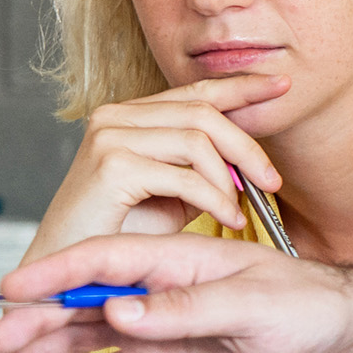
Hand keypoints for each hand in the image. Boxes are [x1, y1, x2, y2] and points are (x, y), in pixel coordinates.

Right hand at [0, 232, 352, 352]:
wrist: (341, 341)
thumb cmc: (309, 304)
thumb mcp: (251, 302)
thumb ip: (185, 308)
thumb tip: (124, 309)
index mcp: (177, 260)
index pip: (105, 260)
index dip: (55, 273)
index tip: (13, 288)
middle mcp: (159, 292)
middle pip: (84, 302)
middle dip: (37, 321)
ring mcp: (161, 328)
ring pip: (91, 340)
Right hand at [29, 75, 289, 254]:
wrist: (70, 267)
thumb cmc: (123, 231)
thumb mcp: (175, 189)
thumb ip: (205, 164)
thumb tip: (249, 157)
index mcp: (130, 115)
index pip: (196, 91)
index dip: (242, 88)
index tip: (282, 85)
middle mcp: (115, 116)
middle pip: (204, 112)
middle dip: (247, 147)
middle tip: (273, 181)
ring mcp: (109, 137)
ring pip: (198, 141)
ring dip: (229, 180)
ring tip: (239, 211)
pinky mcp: (110, 165)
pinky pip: (185, 177)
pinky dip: (215, 200)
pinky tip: (228, 219)